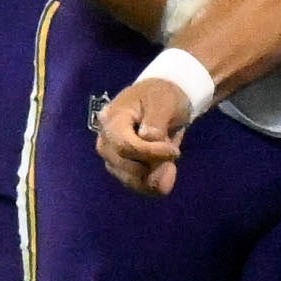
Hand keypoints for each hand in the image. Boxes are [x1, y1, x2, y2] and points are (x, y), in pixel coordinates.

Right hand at [98, 75, 193, 194]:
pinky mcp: (121, 168)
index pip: (123, 145)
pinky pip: (136, 184)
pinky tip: (168, 173)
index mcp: (112, 119)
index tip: (174, 151)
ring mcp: (111, 156)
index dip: (150, 153)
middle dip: (154, 165)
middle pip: (125, 165)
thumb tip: (147, 139)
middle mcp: (105, 139)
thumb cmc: (162, 96)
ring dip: (155, 176)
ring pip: (130, 179)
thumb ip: (156, 122)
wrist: (163, 100)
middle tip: (174, 153)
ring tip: (171, 163)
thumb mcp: (164, 102)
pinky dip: (154, 183)